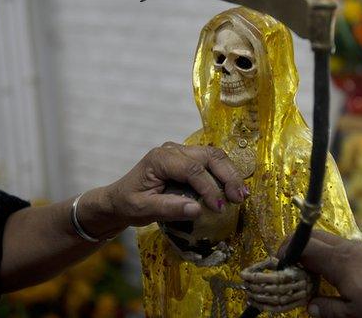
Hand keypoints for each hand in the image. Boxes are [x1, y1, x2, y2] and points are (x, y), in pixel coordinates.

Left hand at [82, 142, 245, 238]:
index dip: (209, 188)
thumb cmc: (129, 204)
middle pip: (209, 156)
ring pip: (214, 155)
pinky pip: (212, 160)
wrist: (119, 198)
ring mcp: (182, 151)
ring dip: (230, 173)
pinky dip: (225, 173)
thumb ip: (169, 209)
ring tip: (241, 194)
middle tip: (239, 199)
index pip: (192, 169)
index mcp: (160, 158)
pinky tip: (234, 188)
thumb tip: (198, 210)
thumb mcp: (143, 210)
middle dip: (227, 177)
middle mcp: (173, 150)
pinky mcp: (188, 158)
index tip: (219, 208)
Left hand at [241, 257, 313, 312]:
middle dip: (255, 287)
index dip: (258, 276)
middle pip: (273, 289)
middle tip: (244, 284)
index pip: (274, 277)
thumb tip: (250, 270)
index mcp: (295, 273)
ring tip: (247, 293)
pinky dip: (263, 307)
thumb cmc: (294, 267)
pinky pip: (277, 309)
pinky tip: (254, 303)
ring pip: (274, 300)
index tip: (244, 274)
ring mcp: (298, 297)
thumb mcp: (284, 261)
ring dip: (258, 298)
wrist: (314, 278)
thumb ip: (268, 263)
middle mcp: (298, 286)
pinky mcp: (295, 305)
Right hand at [281, 231, 361, 317]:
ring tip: (324, 277)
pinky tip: (355, 278)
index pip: (303, 245)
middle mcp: (351, 247)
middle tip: (296, 267)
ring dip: (324, 254)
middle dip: (301, 247)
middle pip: (317, 236)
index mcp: (338, 261)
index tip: (280, 264)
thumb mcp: (356, 315)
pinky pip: (357, 249)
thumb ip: (330, 309)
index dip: (286, 251)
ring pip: (337, 242)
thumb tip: (311, 306)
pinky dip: (345, 258)